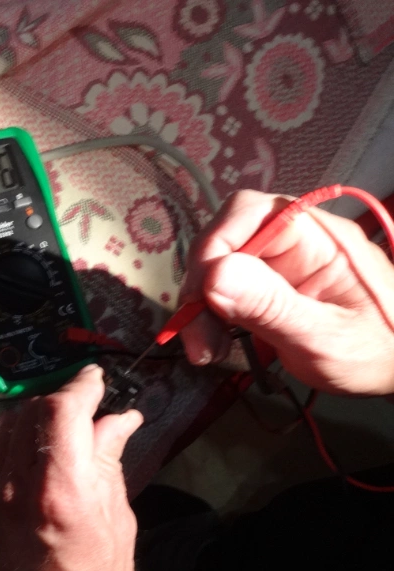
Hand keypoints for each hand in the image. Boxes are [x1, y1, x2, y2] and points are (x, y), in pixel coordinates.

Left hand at [0, 365, 142, 570]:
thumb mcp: (117, 524)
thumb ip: (108, 464)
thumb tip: (116, 421)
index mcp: (58, 490)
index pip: (61, 410)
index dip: (81, 385)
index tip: (97, 380)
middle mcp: (15, 486)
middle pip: (31, 411)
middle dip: (61, 397)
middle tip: (90, 403)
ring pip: (9, 428)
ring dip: (38, 415)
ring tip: (69, 424)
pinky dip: (22, 441)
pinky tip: (46, 452)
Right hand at [180, 189, 393, 395]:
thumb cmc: (379, 354)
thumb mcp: (325, 338)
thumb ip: (271, 307)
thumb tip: (213, 276)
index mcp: (319, 238)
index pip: (250, 213)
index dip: (216, 245)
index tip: (201, 294)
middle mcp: (294, 244)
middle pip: (225, 241)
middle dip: (202, 287)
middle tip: (198, 335)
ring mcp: (279, 268)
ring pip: (217, 271)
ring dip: (201, 311)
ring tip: (207, 351)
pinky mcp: (268, 292)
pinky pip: (225, 295)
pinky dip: (210, 321)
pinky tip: (215, 348)